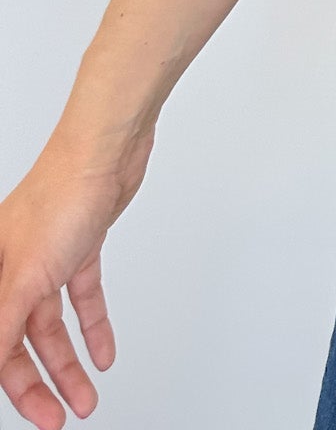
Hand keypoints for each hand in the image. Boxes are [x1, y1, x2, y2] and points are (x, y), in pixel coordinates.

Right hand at [0, 128, 153, 426]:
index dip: (14, 385)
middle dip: (41, 383)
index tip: (35, 416)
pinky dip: (93, 326)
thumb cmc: (60, 196)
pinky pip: (82, 297)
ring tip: (86, 398)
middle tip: (61, 417)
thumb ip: (1, 327)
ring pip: (52, 324)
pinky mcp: (78, 245)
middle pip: (20, 341)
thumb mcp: (22, 278)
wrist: (107, 150)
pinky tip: (104, 354)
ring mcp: (46, 257)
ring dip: (69, 363)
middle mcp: (11, 267)